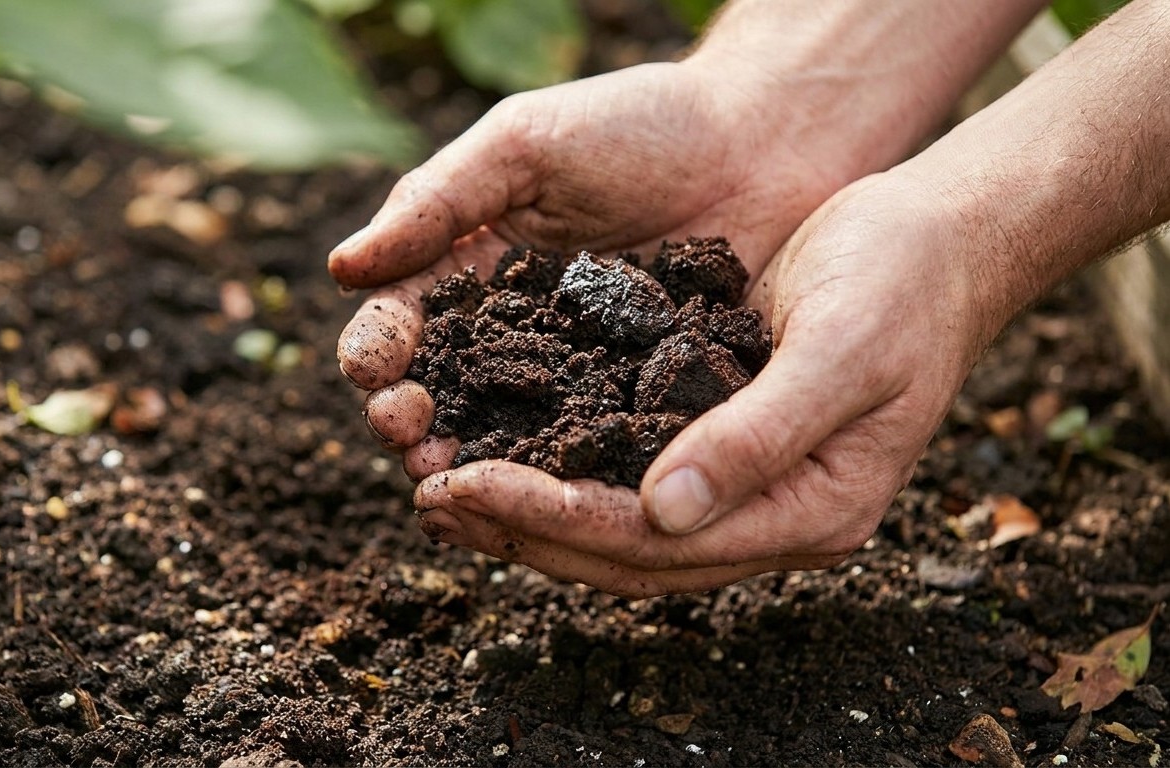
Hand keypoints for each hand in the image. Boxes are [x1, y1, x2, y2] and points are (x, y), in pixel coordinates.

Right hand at [333, 60, 860, 475]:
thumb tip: (342, 267)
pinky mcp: (633, 404)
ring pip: (503, 432)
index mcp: (470, 266)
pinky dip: (555, 473)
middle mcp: (512, 330)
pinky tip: (539, 493)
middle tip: (412, 439)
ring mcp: (573, 373)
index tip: (376, 370)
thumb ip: (437, 202)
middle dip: (411, 419)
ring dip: (469, 460)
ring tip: (452, 478)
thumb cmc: (644, 125)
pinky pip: (586, 447)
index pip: (402, 321)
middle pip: (441, 390)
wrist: (770, 143)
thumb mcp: (525, 145)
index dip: (378, 350)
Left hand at [414, 174, 992, 595]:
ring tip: (442, 486)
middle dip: (524, 529)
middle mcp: (772, 515)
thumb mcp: (841, 350)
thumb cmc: (902, 283)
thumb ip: (758, 436)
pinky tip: (502, 447)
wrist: (938, 240)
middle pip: (628, 555)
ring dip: (530, 513)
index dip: (558, 519)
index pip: (660, 543)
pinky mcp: (719, 443)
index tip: (468, 484)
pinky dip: (562, 471)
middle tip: (431, 496)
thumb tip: (663, 511)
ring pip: (620, 530)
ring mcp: (746, 487)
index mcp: (811, 510)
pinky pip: (627, 478)